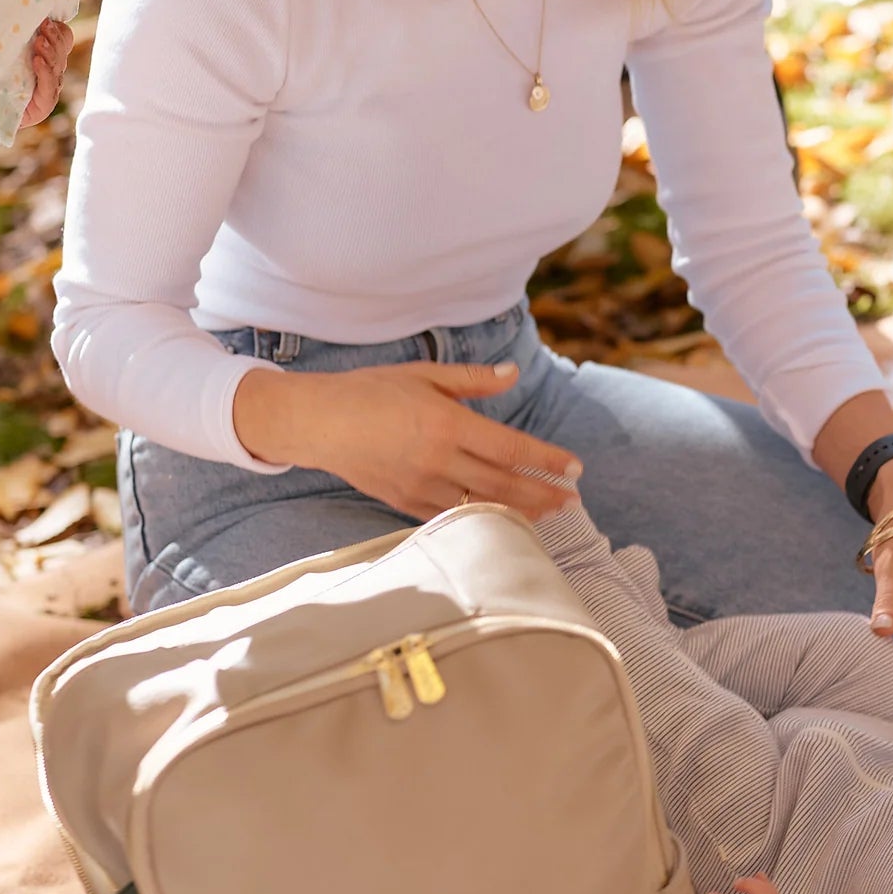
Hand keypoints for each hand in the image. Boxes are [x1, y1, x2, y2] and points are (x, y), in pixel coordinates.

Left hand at [21, 18, 73, 128]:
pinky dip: (44, 72)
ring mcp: (49, 91)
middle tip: (44, 25)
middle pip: (62, 53)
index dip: (60, 31)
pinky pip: (49, 87)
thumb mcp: (1, 51)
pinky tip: (38, 61)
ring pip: (58, 68)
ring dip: (51, 52)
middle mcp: (51, 75)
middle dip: (55, 38)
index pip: (64, 42)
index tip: (48, 19)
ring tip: (40, 41)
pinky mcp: (43, 107)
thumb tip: (13, 7)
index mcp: (46, 59)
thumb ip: (12, 37)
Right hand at [232, 358, 581, 521]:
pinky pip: (451, 516)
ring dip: (519, 511)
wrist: (317, 422)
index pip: (511, 448)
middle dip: (543, 494)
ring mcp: (420, 485)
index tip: (575, 468)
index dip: (547, 460)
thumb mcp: (424, 374)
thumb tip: (513, 374)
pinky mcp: (404, 502)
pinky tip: (501, 518)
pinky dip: (480, 518)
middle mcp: (438, 459)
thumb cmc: (370, 391)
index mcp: (447, 423)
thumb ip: (472, 380)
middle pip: (504, 485)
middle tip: (574, 501)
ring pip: (480, 506)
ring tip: (547, 513)